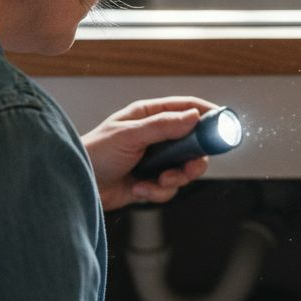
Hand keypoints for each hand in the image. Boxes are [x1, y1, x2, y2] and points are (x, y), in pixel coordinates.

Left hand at [81, 97, 217, 210]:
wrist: (77, 185)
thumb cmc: (94, 153)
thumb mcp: (129, 136)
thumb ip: (162, 126)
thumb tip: (193, 116)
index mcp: (149, 116)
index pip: (187, 108)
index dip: (208, 114)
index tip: (224, 125)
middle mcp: (155, 136)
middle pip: (193, 144)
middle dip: (192, 161)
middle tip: (186, 169)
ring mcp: (154, 159)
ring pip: (184, 170)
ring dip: (173, 180)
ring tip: (156, 182)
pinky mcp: (150, 181)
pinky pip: (169, 189)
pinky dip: (156, 192)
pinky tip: (138, 189)